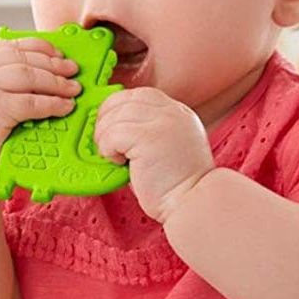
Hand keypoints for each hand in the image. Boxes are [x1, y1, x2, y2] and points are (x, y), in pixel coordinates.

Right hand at [0, 33, 82, 173]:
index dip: (39, 48)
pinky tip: (64, 106)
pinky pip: (31, 102)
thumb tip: (39, 69)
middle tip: (72, 71)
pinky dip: (52, 103)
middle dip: (53, 64)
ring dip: (56, 83)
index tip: (58, 54)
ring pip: (29, 76)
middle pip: (24, 58)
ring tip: (73, 89)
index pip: (11, 45)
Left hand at [91, 87, 216, 221]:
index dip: (117, 110)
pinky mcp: (149, 136)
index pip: (138, 96)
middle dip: (105, 121)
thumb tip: (110, 127)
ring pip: (114, 115)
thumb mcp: (165, 147)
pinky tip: (120, 163)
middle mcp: (172, 111)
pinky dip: (108, 149)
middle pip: (123, 99)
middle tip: (106, 145)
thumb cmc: (176, 186)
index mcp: (178, 112)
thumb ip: (145, 131)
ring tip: (114, 157)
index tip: (110, 131)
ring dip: (105, 138)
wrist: (194, 202)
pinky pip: (113, 133)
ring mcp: (162, 121)